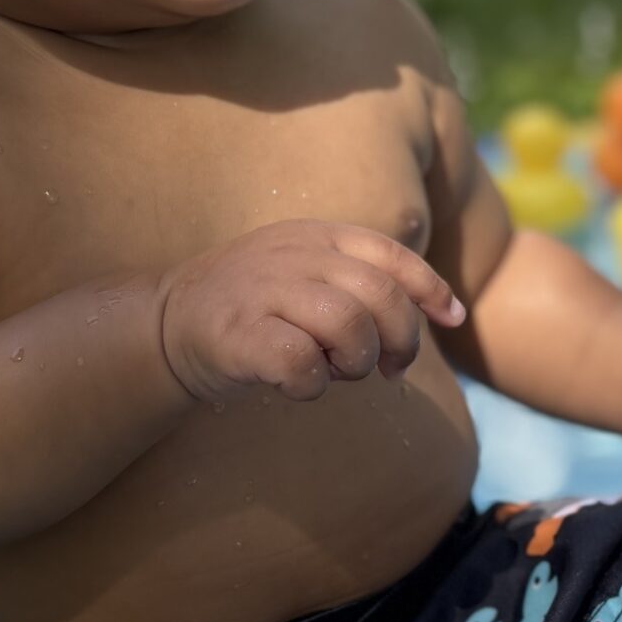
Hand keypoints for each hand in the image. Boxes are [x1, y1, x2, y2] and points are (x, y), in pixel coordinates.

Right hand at [158, 221, 464, 405]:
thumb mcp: (309, 272)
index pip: (391, 255)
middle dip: (400, 340)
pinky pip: (301, 364)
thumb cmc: (256, 306)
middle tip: (389, 369)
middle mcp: (294, 255)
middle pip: (380, 297)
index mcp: (317, 236)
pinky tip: (297, 385)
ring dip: (355, 362)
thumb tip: (450, 311)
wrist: (169, 321)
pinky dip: (312, 385)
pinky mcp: (239, 334)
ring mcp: (264, 291)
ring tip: (334, 371)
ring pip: (348, 327)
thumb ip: (365, 281)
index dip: (431, 289)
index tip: (452, 319)